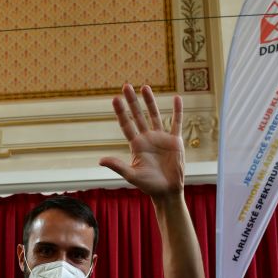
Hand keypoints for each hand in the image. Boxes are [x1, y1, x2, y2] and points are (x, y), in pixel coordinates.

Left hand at [99, 84, 184, 198]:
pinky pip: (176, 122)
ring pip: (155, 115)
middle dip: (132, 101)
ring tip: (145, 87)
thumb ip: (118, 166)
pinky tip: (177, 98)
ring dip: (150, 101)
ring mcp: (161, 138)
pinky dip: (177, 111)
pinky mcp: (175, 141)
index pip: (126, 124)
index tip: (115, 99)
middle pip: (138, 115)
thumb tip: (100, 161)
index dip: (121, 112)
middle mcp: (147, 138)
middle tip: (126, 86)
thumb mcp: (131, 175)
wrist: (167, 191)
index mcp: (136, 145)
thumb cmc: (148, 185)